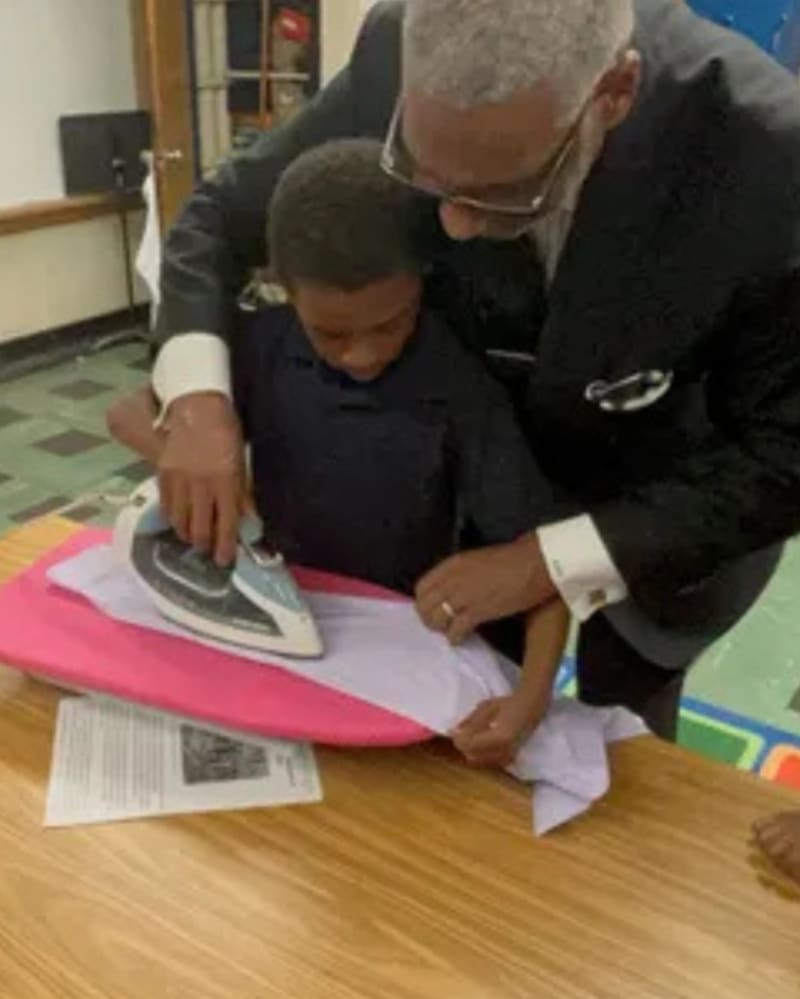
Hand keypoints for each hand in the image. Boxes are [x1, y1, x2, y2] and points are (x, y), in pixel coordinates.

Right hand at [158, 392, 246, 565]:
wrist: (196, 407)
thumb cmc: (226, 433)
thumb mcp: (242, 462)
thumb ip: (243, 493)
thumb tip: (249, 520)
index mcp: (226, 481)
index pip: (227, 523)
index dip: (225, 546)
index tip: (224, 559)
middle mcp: (202, 484)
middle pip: (201, 527)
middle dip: (205, 545)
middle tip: (208, 551)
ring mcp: (180, 480)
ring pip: (180, 521)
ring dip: (187, 534)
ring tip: (193, 538)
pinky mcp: (162, 474)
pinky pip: (166, 505)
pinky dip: (173, 518)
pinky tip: (178, 522)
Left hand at [415, 533, 555, 644]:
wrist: (535, 563)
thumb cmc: (512, 560)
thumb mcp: (476, 560)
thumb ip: (460, 573)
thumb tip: (453, 588)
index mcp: (452, 564)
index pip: (422, 587)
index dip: (425, 601)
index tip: (433, 608)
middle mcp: (452, 579)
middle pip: (424, 605)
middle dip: (428, 617)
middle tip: (439, 624)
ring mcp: (464, 596)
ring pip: (435, 619)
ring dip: (440, 628)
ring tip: (449, 631)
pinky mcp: (478, 611)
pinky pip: (455, 630)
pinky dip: (455, 637)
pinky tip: (461, 638)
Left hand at [452, 695, 545, 768]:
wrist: (530, 708)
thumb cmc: (508, 704)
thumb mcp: (486, 707)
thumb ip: (470, 721)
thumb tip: (455, 732)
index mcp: (499, 736)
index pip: (470, 745)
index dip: (458, 739)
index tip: (454, 730)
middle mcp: (505, 751)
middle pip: (472, 756)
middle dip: (464, 745)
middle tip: (462, 732)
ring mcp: (508, 757)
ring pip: (479, 761)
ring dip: (471, 750)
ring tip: (472, 735)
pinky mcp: (509, 759)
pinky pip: (487, 762)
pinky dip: (480, 754)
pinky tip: (482, 742)